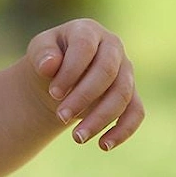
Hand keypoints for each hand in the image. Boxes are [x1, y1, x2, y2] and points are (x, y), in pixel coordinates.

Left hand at [27, 18, 143, 150]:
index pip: (85, 48)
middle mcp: (113, 47)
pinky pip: (136, 112)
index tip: (53, 93)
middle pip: (107, 72)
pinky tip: (103, 145)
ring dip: (100, 118)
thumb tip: (49, 66)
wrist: (59, 77)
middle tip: (60, 117)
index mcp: (88, 31)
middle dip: (83, 97)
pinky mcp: (131, 94)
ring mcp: (125, 71)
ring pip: (122, 95)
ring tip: (77, 138)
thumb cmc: (49, 60)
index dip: (70, 71)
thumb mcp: (39, 51)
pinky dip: (123, 130)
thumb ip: (42, 55)